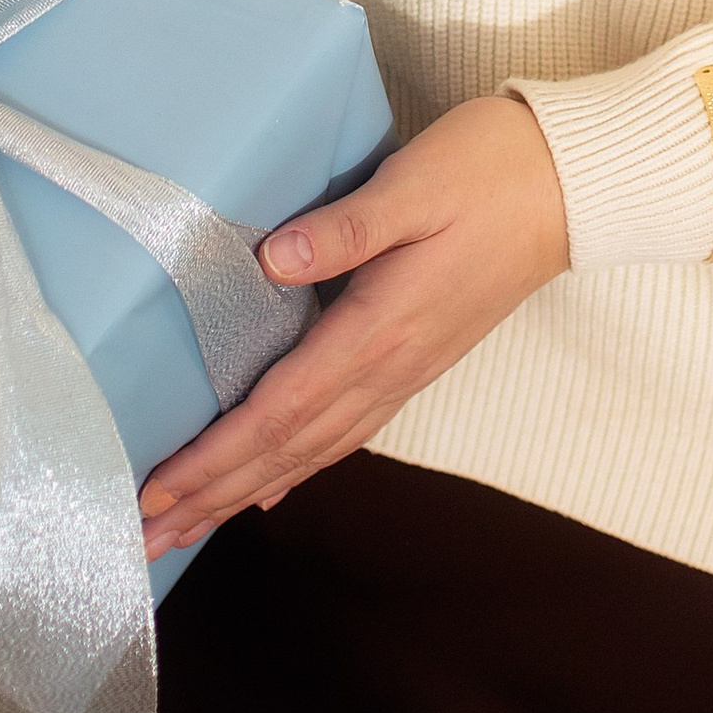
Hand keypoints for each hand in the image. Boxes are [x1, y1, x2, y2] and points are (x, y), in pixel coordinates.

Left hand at [138, 95, 569, 554]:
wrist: (568, 187)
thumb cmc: (486, 172)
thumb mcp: (412, 185)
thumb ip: (343, 229)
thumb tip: (272, 260)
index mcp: (379, 330)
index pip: (279, 413)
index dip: (214, 459)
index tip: (156, 493)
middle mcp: (390, 367)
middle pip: (288, 450)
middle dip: (213, 496)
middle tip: (144, 540)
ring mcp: (406, 370)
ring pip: (314, 450)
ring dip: (246, 491)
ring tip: (189, 526)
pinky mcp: (416, 358)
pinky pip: (347, 431)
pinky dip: (301, 466)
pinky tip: (273, 486)